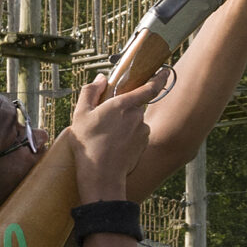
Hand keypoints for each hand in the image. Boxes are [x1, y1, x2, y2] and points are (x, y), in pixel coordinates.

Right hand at [63, 71, 159, 203]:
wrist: (102, 174)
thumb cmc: (88, 144)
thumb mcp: (80, 114)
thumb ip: (90, 92)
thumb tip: (101, 79)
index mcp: (122, 104)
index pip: (149, 87)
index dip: (159, 78)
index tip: (165, 71)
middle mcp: (136, 115)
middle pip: (134, 106)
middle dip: (123, 110)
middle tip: (105, 121)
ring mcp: (142, 131)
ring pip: (134, 121)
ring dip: (124, 125)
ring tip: (106, 138)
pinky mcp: (143, 144)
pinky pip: (136, 135)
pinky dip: (127, 138)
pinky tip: (113, 146)